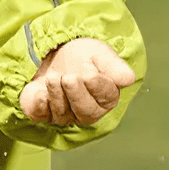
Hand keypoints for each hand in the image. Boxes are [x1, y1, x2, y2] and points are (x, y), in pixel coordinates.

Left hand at [20, 37, 135, 126]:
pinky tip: (40, 94)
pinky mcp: (43, 111)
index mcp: (106, 97)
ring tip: (52, 77)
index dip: (97, 87)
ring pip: (63, 113)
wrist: (54, 54)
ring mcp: (65, 114)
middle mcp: (87, 110)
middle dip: (76, 94)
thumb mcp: (99, 54)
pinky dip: (40, 106)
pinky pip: (41, 115)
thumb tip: (128, 78)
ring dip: (56, 94)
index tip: (89, 74)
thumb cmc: (81, 57)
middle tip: (68, 77)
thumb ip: (113, 66)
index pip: (106, 97)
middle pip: (85, 111)